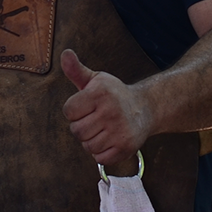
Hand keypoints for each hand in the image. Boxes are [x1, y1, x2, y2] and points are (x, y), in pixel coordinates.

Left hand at [60, 49, 151, 174]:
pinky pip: (100, 158)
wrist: (146, 108)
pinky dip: (101, 153)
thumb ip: (76, 70)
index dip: (74, 111)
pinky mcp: (126, 147)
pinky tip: (110, 140)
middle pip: (76, 131)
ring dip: (91, 140)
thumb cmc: (114, 94)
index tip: (86, 107)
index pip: (68, 111)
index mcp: (99, 93)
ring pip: (87, 146)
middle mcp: (111, 112)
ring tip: (102, 129)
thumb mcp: (95, 79)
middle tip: (95, 119)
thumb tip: (65, 53)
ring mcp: (120, 131)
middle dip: (82, 127)